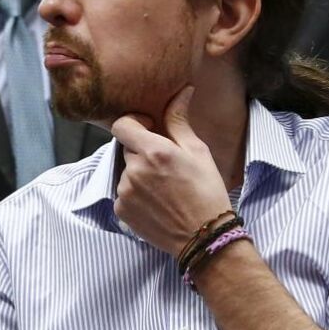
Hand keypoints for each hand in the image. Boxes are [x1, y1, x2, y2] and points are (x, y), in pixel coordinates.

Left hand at [110, 86, 230, 255]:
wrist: (205, 238)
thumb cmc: (207, 191)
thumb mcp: (198, 152)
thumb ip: (179, 120)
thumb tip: (181, 91)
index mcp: (153, 152)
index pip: (122, 124)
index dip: (133, 123)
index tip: (148, 127)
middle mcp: (134, 170)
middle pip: (126, 148)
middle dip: (142, 151)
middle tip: (166, 165)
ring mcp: (125, 191)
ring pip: (125, 171)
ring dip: (139, 173)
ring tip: (164, 188)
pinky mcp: (121, 210)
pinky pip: (122, 192)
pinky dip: (136, 193)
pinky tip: (157, 202)